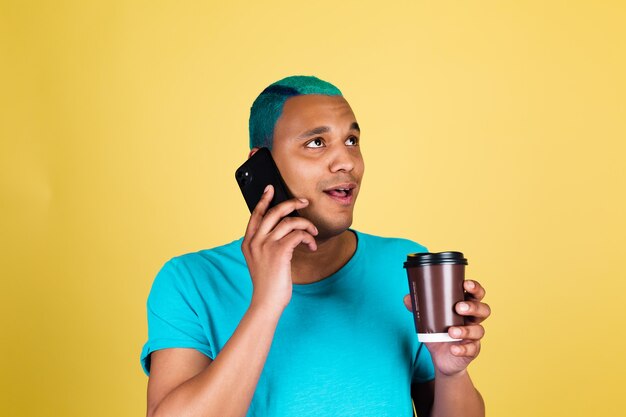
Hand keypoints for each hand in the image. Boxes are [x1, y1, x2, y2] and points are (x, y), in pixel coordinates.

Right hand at [241, 185, 317, 311]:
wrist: (266, 302)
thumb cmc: (267, 283)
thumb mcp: (261, 261)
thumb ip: (265, 244)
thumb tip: (283, 227)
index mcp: (248, 242)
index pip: (255, 215)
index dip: (263, 200)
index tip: (271, 188)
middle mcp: (255, 241)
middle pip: (274, 212)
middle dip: (292, 203)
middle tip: (304, 202)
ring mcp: (266, 245)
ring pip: (290, 221)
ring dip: (306, 225)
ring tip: (313, 233)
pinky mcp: (279, 251)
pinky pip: (298, 234)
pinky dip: (308, 238)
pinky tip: (311, 246)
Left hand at [403, 279, 490, 376]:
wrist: (442, 359)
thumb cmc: (438, 333)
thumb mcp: (428, 319)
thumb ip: (419, 308)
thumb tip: (407, 298)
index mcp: (466, 307)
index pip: (476, 294)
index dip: (475, 288)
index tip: (465, 284)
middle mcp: (473, 320)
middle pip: (484, 309)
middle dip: (473, 307)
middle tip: (458, 307)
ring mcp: (474, 336)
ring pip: (479, 330)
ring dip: (465, 330)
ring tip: (451, 331)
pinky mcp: (472, 350)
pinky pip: (471, 349)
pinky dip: (462, 349)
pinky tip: (453, 349)